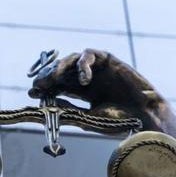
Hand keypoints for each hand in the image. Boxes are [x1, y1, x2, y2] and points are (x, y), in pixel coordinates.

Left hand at [28, 49, 164, 130]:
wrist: (142, 116)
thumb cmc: (117, 121)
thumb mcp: (86, 117)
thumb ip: (68, 110)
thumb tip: (47, 104)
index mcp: (81, 92)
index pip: (57, 85)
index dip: (44, 87)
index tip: (32, 93)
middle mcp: (87, 78)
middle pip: (61, 71)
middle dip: (47, 77)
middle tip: (38, 84)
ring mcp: (97, 68)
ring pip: (71, 60)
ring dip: (59, 68)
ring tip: (52, 79)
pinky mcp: (108, 59)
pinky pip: (89, 55)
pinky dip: (83, 65)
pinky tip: (84, 80)